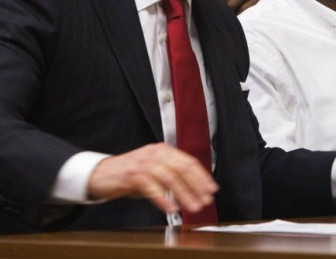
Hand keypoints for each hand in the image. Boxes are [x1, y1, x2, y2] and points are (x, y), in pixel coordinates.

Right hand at [87, 143, 217, 214]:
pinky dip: (164, 199)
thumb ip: (171, 176)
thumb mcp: (153, 171)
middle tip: (205, 200)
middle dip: (197, 186)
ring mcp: (144, 162)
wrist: (100, 174)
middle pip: (183, 168)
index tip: (211, 189)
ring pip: (170, 178)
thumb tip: (193, 190)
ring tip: (192, 207)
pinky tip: (171, 208)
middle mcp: (156, 153)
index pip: (189, 162)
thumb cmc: (129, 174)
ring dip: (184, 195)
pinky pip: (152, 188)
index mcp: (164, 150)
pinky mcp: (133, 174)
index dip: (202, 176)